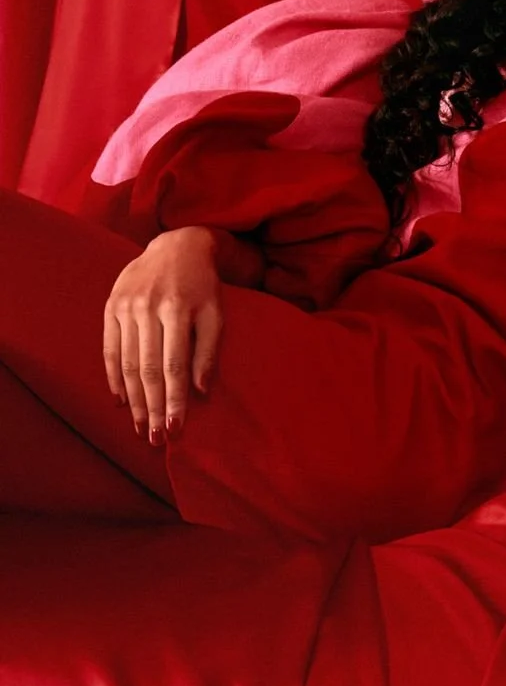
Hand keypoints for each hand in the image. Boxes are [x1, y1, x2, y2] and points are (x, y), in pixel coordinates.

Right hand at [103, 227, 222, 442]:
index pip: (174, 366)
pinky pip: (109, 348)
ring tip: (139, 426)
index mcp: (177, 309)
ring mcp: (126, 306)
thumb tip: (201, 391)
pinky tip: (120, 400)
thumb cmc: (203, 286)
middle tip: (154, 439)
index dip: (173, 400)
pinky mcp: (111, 306)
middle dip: (151, 408)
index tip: (175, 430)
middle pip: (148, 369)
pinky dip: (114, 376)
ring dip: (133, 399)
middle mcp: (147, 308)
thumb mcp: (216, 313)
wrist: (176, 246)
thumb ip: (208, 350)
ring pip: (128, 363)